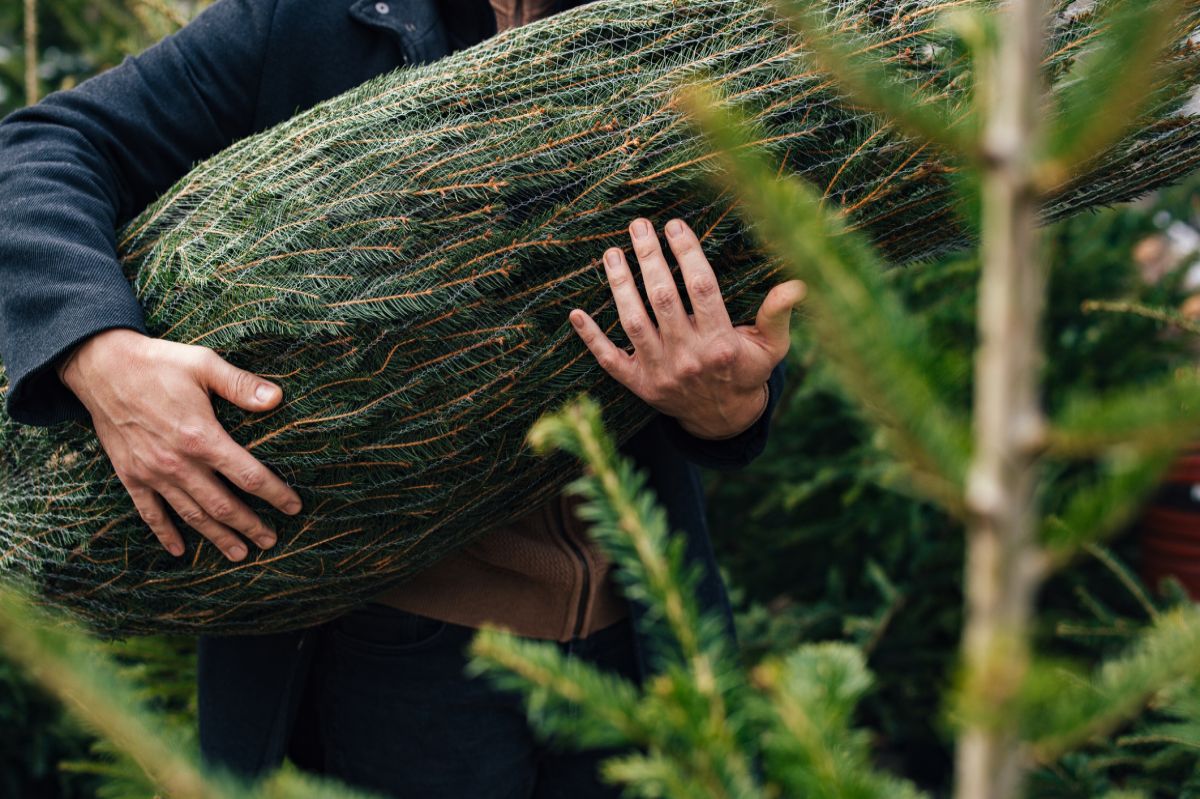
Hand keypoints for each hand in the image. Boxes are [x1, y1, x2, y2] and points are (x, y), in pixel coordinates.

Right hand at [57, 329, 302, 560]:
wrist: (101, 366)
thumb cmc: (158, 363)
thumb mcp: (204, 365)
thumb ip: (241, 385)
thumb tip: (278, 398)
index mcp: (201, 438)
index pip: (248, 475)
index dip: (275, 494)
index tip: (294, 507)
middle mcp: (178, 463)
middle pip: (222, 505)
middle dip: (250, 525)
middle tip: (271, 541)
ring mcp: (152, 473)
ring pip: (191, 515)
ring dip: (217, 536)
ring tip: (240, 553)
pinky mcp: (130, 475)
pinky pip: (149, 513)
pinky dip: (165, 533)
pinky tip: (180, 550)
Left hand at [569, 217, 804, 439]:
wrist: (724, 421)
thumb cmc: (747, 372)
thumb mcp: (772, 346)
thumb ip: (778, 313)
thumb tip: (798, 283)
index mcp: (721, 342)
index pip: (701, 288)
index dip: (687, 253)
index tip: (675, 225)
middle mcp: (688, 356)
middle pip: (663, 298)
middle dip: (649, 258)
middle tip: (638, 226)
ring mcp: (660, 372)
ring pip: (633, 322)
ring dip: (619, 285)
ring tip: (611, 253)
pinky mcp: (638, 385)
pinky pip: (609, 359)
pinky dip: (591, 337)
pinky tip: (575, 313)